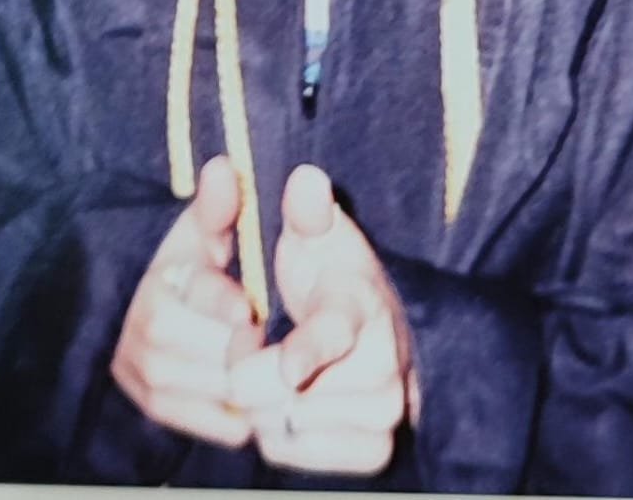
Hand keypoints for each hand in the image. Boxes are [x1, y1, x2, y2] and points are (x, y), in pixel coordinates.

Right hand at [112, 155, 262, 445]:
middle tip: (270, 335)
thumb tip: (223, 168)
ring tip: (271, 361)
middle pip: (217, 350)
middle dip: (249, 342)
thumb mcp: (203, 231)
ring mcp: (148, 375)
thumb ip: (217, 207)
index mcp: (161, 281)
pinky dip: (243, 413)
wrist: (157, 317)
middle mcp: (144, 333)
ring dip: (252, 380)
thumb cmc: (194, 266)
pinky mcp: (159, 409)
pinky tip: (259, 394)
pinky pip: (219, 422)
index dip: (227, 303)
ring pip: (222, 389)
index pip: (198, 297)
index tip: (249, 307)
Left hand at [227, 163, 416, 474]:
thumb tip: (305, 180)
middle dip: (248, 372)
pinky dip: (275, 434)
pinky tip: (287, 404)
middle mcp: (383, 367)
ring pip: (280, 426)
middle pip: (282, 392)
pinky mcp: (372, 451)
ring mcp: (382, 413)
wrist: (378, 335)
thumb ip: (307, 213)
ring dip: (260, 404)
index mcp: (362, 306)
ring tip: (272, 373)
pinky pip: (289, 453)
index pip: (333, 333)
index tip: (287, 366)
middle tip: (249, 347)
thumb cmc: (332, 281)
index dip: (307, 349)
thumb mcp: (318, 239)